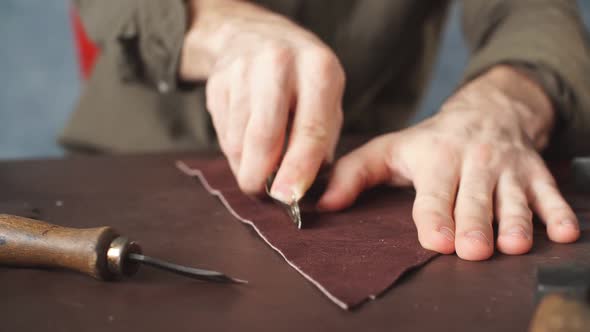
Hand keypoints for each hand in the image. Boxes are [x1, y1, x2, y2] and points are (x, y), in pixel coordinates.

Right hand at [181, 0, 344, 201]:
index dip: (298, 169)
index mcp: (319, 69)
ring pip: (239, 140)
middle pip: (265, 136)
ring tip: (258, 167)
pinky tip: (246, 142)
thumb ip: (320, 143)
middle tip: (264, 195)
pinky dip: (234, 151)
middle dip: (261, 176)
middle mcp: (280, 64)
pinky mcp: (217, 81)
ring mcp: (243, 69)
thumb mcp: (325, 100)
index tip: (288, 198)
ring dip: (246, 166)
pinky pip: (223, 133)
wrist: (255, 36)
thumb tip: (301, 190)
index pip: (310, 129)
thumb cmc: (301, 80)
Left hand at [318, 65, 579, 260]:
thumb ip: (353, 174)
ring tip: (513, 245)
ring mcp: (507, 169)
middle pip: (475, 200)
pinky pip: (550, 193)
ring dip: (516, 222)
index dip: (434, 215)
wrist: (487, 111)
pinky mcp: (535, 174)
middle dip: (474, 224)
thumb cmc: (432, 141)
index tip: (436, 238)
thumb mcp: (390, 150)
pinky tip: (564, 232)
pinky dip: (559, 212)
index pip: (433, 193)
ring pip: (514, 199)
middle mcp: (473, 163)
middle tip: (473, 249)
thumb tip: (320, 203)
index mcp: (436, 159)